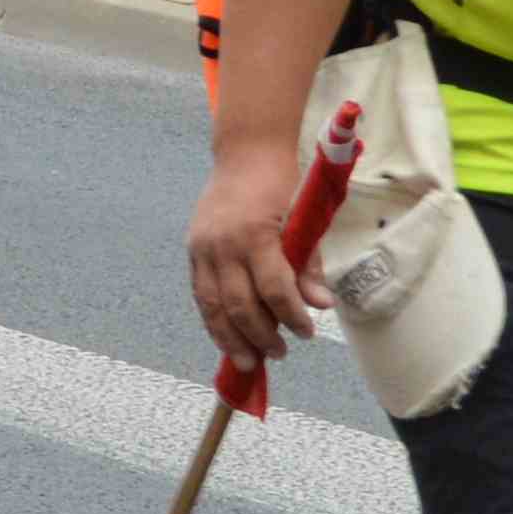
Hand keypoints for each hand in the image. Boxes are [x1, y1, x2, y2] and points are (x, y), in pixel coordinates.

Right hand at [186, 141, 329, 370]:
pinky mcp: (192, 251)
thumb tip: (320, 305)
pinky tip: (228, 337)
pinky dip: (213, 320)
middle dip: (260, 336)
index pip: (273, 290)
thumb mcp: (303, 222)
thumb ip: (309, 266)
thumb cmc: (282, 185)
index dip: (290, 317)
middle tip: (280, 353)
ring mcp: (202, 249)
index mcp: (255, 234)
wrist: (245, 153)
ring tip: (249, 360)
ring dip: (231, 339)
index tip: (306, 332)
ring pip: (212, 307)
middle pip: (239, 305)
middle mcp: (222, 245)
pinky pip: (201, 295)